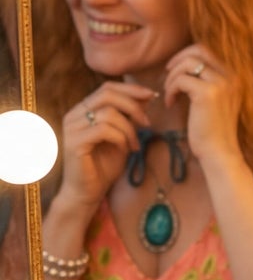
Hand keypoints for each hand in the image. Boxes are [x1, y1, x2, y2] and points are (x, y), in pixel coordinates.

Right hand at [54, 80, 153, 214]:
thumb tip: (147, 97)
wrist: (88, 191)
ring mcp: (72, 128)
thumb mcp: (123, 137)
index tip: (152, 95)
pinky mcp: (74, 142)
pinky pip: (104, 130)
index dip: (131, 88)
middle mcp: (74, 115)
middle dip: (133, 106)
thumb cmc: (104, 166)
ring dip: (129, 129)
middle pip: (107, 95)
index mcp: (83, 110)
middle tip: (147, 123)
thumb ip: (130, 118)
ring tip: (135, 145)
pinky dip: (122, 138)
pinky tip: (128, 149)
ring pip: (108, 113)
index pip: (107, 88)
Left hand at [164, 45, 244, 174]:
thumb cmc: (213, 130)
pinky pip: (180, 80)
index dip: (187, 56)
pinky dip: (170, 90)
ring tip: (170, 93)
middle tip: (167, 74)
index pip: (208, 51)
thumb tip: (185, 63)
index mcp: (235, 77)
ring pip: (187, 63)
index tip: (176, 71)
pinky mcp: (208, 94)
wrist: (219, 152)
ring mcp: (222, 84)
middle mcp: (232, 77)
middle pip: (199, 49)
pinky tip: (170, 103)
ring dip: (172, 76)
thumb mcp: (215, 100)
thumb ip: (208, 81)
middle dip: (178, 59)